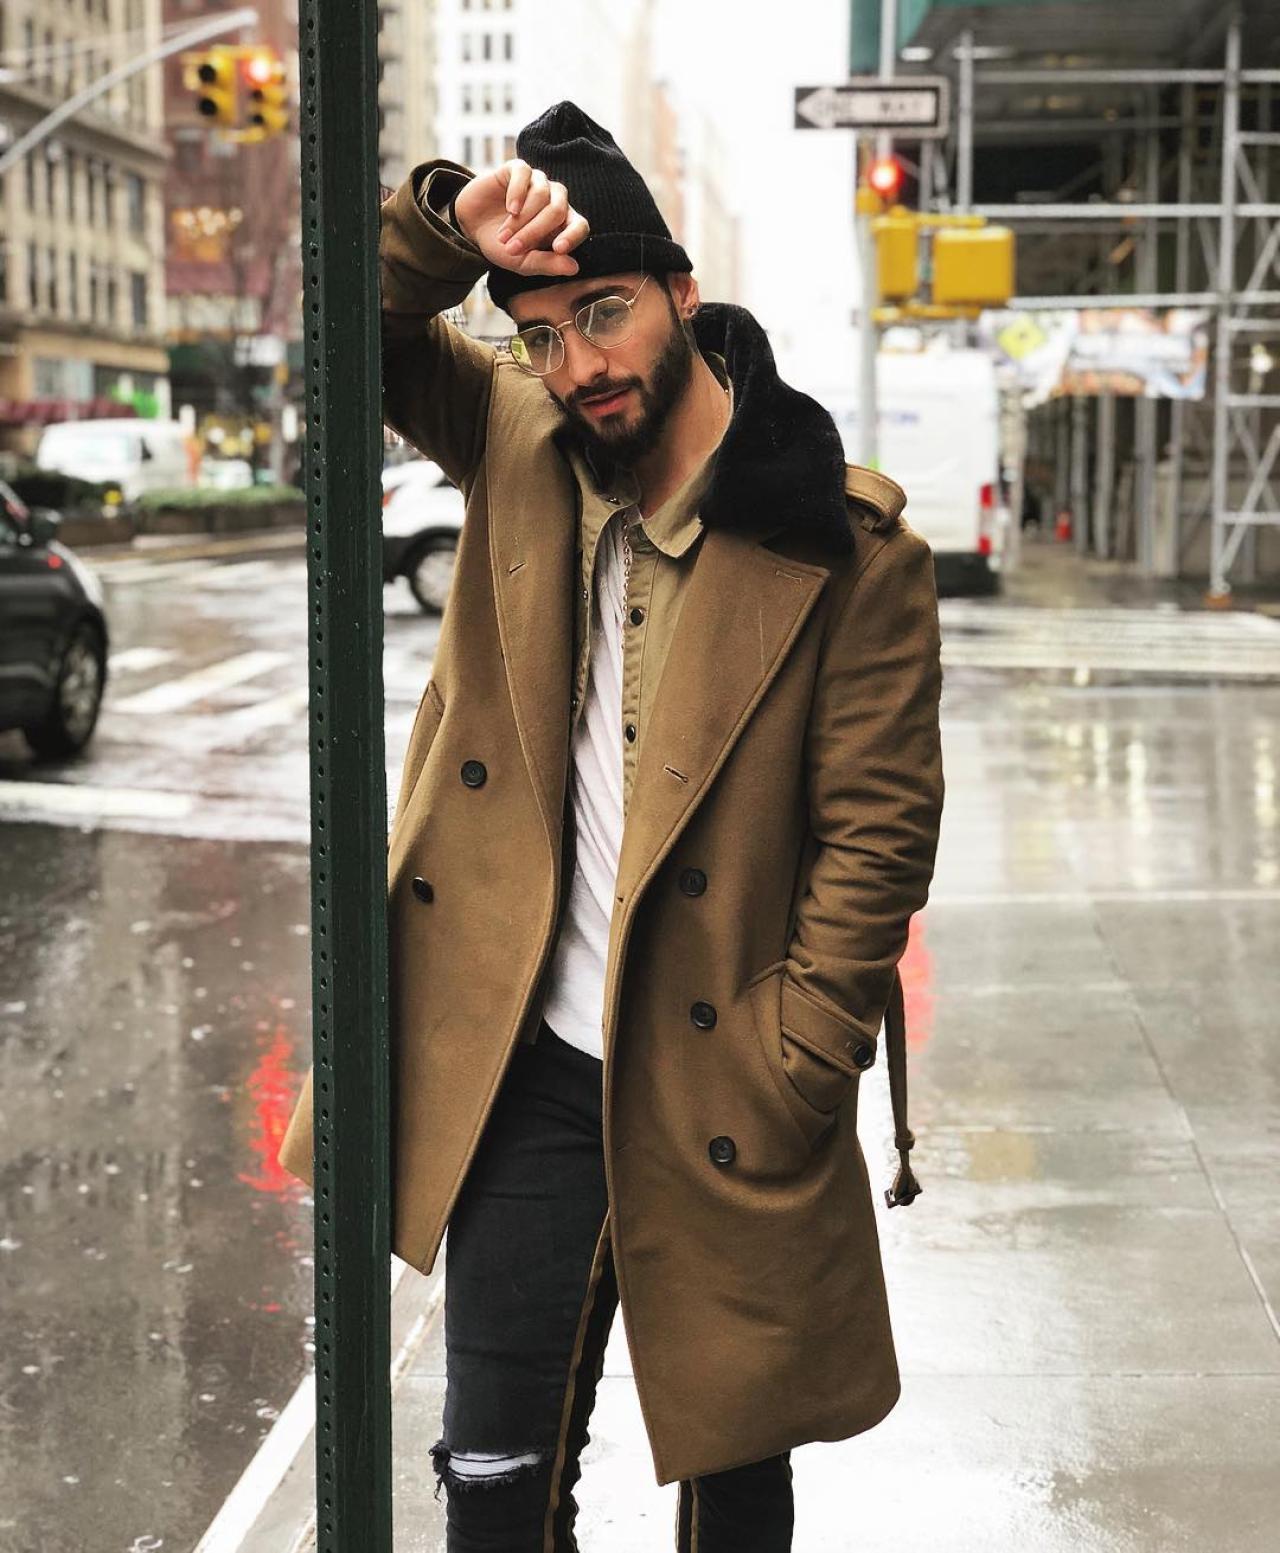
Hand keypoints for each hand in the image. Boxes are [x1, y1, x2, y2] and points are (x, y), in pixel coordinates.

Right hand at [453, 159, 589, 276]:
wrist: (471, 228)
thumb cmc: (502, 246)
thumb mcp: (523, 263)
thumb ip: (547, 264)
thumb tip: (574, 268)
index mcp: (561, 224)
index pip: (580, 225)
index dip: (573, 235)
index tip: (558, 248)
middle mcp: (554, 199)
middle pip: (557, 210)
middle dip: (534, 232)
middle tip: (512, 248)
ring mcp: (537, 181)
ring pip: (541, 194)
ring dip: (521, 219)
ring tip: (503, 236)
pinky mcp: (518, 169)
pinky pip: (524, 174)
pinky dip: (517, 192)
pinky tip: (509, 209)